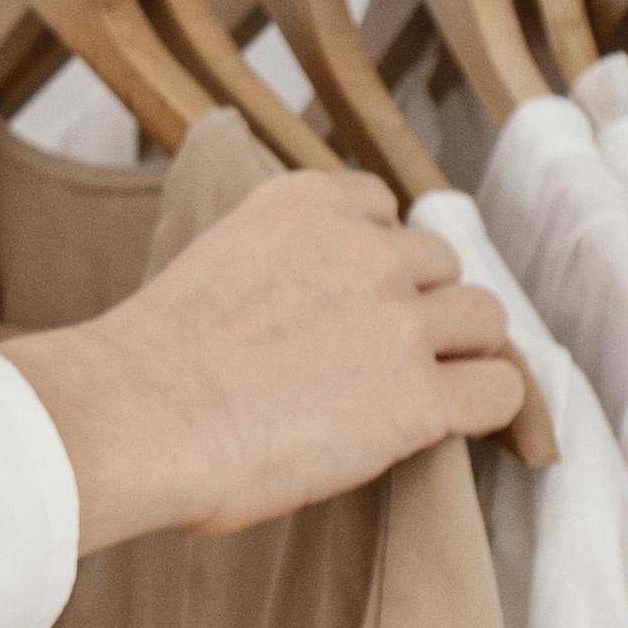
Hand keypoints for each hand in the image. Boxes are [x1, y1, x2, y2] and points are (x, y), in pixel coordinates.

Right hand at [0, 167, 530, 550]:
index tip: (346, 296)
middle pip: (441, 263)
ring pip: (483, 319)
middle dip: (417, 305)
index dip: (373, 257)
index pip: (383, 207)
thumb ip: (278, 260)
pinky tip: (447, 424)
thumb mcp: (215, 259)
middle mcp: (365, 249)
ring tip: (412, 389)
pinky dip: (482, 407)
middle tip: (374, 354)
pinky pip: (499, 392)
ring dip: (456, 351)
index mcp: (306, 203)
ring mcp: (398, 322)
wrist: (128, 416)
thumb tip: (305, 309)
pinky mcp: (418, 398)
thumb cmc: (144, 361)